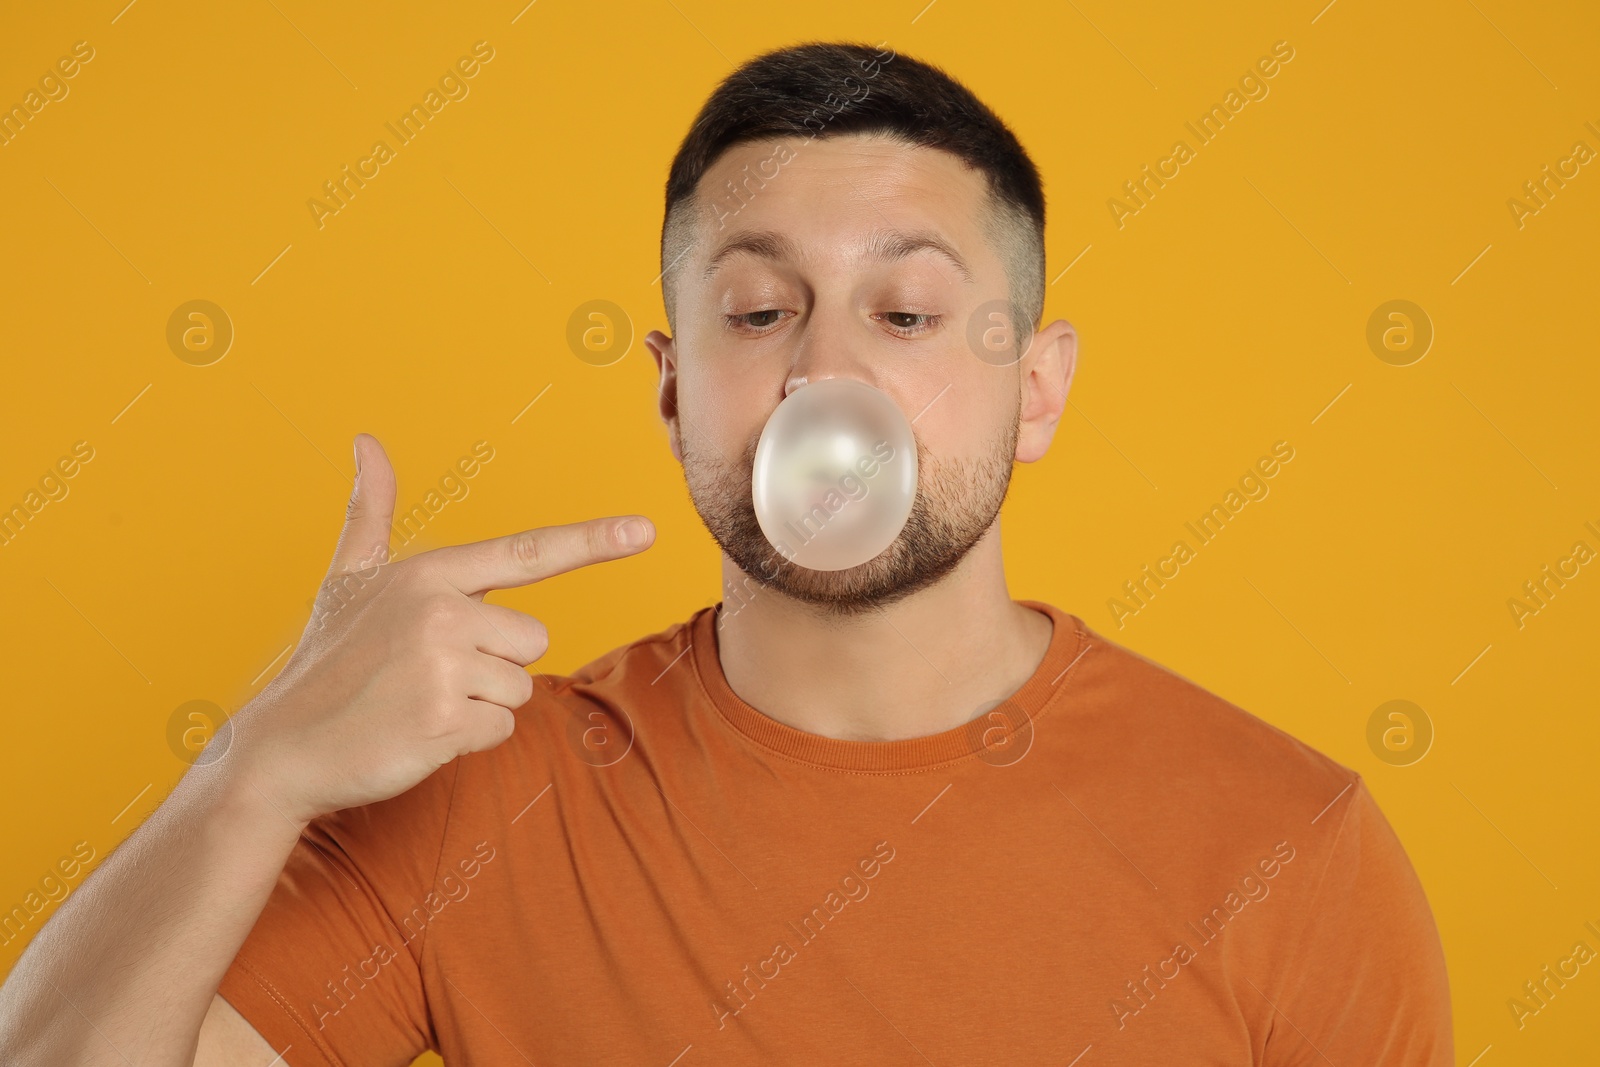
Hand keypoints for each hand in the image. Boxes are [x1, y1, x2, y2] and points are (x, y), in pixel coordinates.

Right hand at [227, 433, 654, 825]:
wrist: (280, 749)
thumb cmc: (323, 663)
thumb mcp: (345, 580)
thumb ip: (369, 512)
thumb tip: (367, 441)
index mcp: (428, 574)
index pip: (525, 552)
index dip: (592, 541)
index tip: (645, 531)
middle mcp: (441, 611)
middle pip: (533, 639)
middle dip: (494, 664)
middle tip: (427, 674)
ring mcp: (444, 666)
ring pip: (520, 688)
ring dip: (480, 705)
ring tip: (417, 702)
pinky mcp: (446, 719)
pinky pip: (501, 729)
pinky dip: (466, 740)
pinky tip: (417, 732)